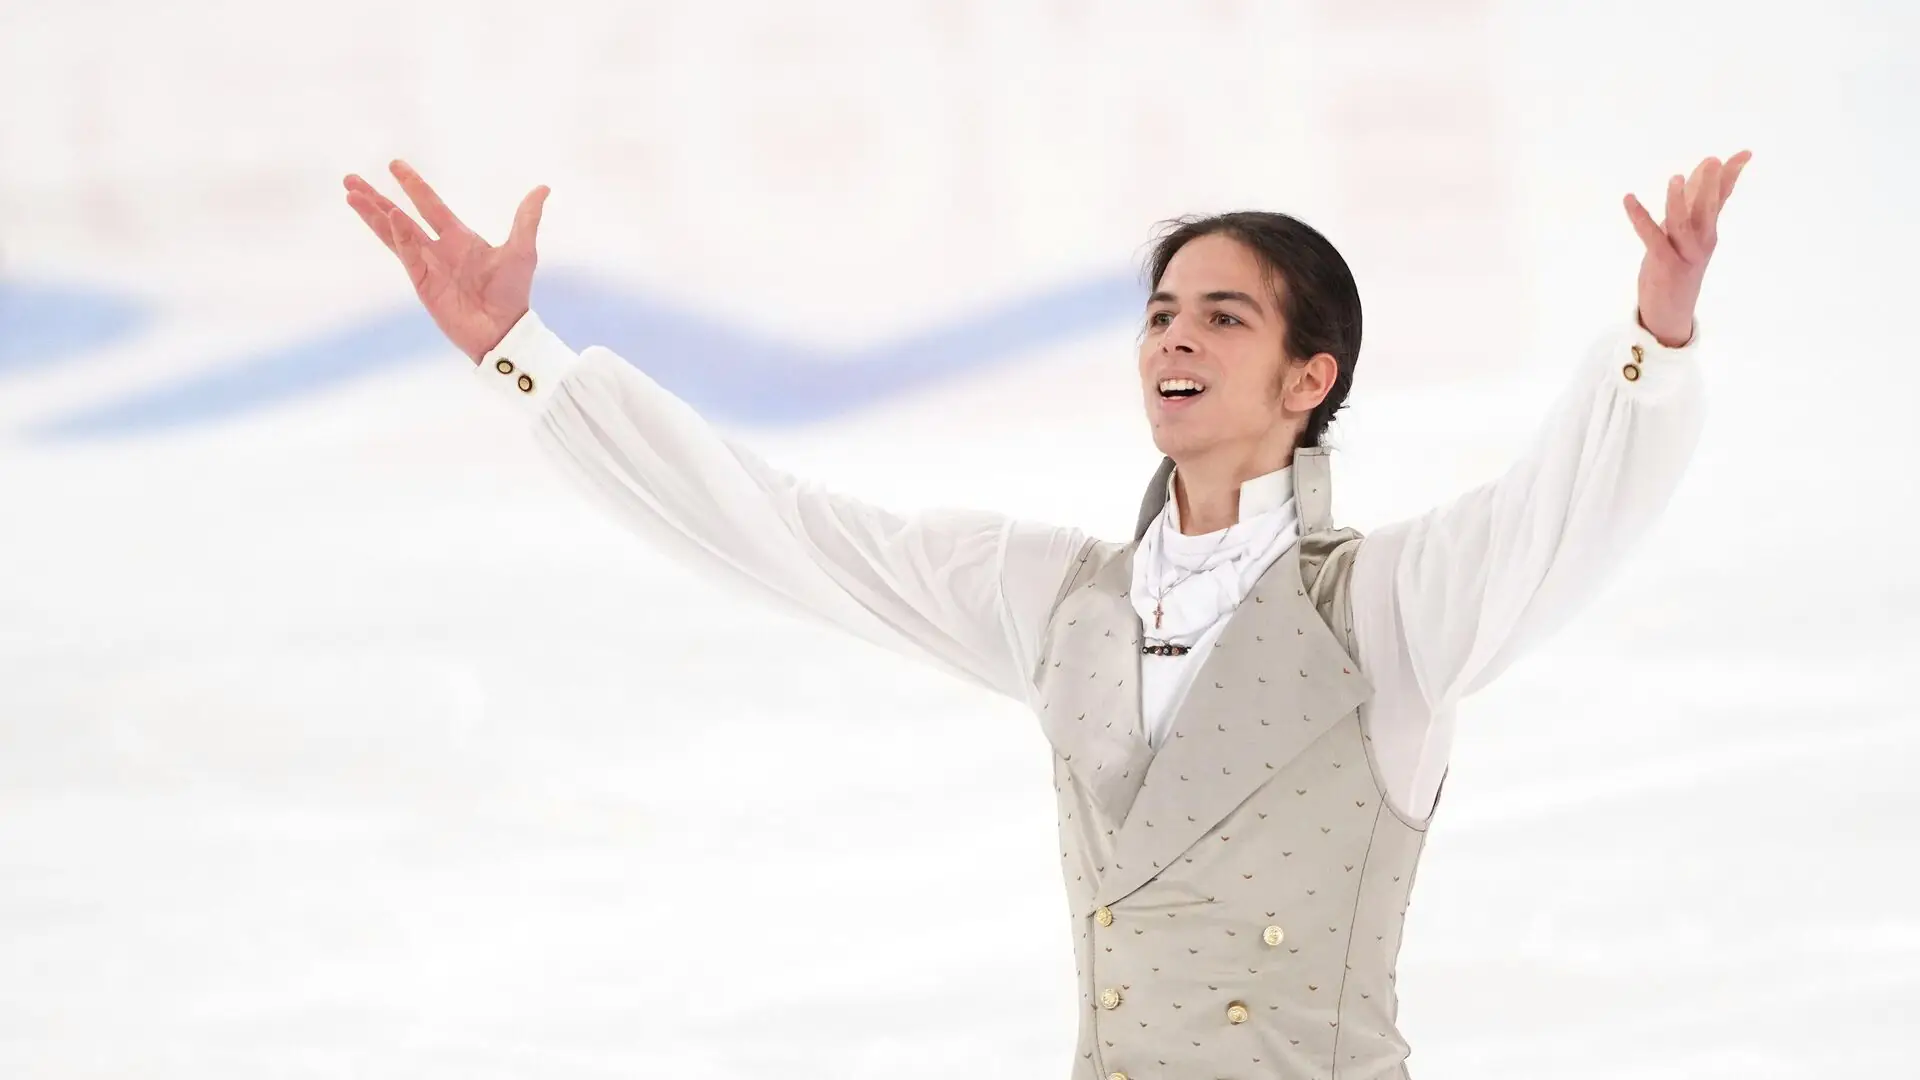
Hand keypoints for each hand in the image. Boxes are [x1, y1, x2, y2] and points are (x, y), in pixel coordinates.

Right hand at [343, 161, 549, 362]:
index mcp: (459, 237)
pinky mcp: (422, 283)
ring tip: (351, 195)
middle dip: (377, 198)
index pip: (430, 204)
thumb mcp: (521, 250)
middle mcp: (438, 249)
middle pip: (400, 217)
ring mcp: (427, 266)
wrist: (504, 329)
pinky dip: (399, 236)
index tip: (394, 165)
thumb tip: (543, 188)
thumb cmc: (512, 293)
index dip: (413, 185)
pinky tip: (389, 217)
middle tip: (351, 179)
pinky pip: (408, 254)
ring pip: (393, 234)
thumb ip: (526, 218)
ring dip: (373, 214)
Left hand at [1624, 150, 1748, 347]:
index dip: (1731, 175)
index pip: (1722, 198)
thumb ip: (1693, 208)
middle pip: (1708, 208)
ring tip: (1676, 179)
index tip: (1745, 153)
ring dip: (1678, 201)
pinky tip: (1629, 199)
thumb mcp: (1688, 236)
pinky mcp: (1663, 264)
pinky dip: (1639, 217)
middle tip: (1713, 160)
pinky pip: (1651, 237)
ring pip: (1682, 223)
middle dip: (1711, 184)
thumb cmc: (1677, 268)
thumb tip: (1698, 177)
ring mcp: (1683, 253)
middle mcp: (1701, 240)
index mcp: (1708, 231)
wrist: (1670, 313)